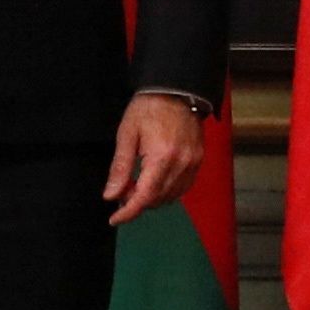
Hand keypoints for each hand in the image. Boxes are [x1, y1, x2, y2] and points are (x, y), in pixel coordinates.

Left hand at [106, 93, 203, 226]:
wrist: (177, 90)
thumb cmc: (148, 108)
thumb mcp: (127, 135)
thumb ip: (120, 168)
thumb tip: (111, 196)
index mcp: (161, 157)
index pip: (145, 197)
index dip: (128, 212)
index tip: (115, 219)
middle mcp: (181, 163)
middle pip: (158, 199)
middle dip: (137, 202)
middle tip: (122, 192)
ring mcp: (193, 163)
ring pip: (172, 196)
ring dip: (152, 198)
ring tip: (137, 185)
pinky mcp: (198, 160)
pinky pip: (183, 187)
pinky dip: (167, 191)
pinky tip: (155, 182)